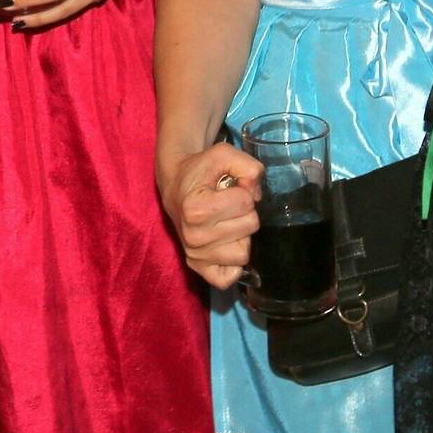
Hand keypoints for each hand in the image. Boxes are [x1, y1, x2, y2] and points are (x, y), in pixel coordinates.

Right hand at [156, 141, 261, 289]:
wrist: (176, 185)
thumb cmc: (199, 171)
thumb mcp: (222, 154)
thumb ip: (247, 165)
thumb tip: (257, 192)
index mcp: (195, 208)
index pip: (246, 201)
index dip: (242, 189)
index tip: (227, 187)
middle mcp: (193, 237)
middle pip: (250, 226)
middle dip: (244, 211)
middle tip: (227, 204)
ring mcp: (195, 255)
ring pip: (244, 253)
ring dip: (241, 236)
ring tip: (225, 222)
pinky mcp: (198, 268)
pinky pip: (228, 278)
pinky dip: (233, 264)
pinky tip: (225, 245)